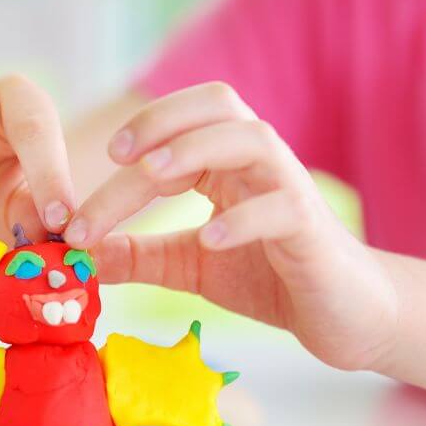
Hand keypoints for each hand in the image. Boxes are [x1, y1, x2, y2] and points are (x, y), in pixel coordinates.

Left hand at [64, 82, 398, 371]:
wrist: (342, 314)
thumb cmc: (268, 277)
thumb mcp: (190, 265)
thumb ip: (141, 256)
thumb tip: (82, 256)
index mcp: (227, 164)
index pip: (180, 128)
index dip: (141, 132)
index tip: (103, 162)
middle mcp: (260, 164)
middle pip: (215, 111)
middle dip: (162, 122)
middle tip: (118, 155)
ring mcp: (290, 191)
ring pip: (252, 140)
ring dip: (198, 149)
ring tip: (153, 176)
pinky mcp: (312, 230)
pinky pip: (282, 208)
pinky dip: (243, 218)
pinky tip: (209, 238)